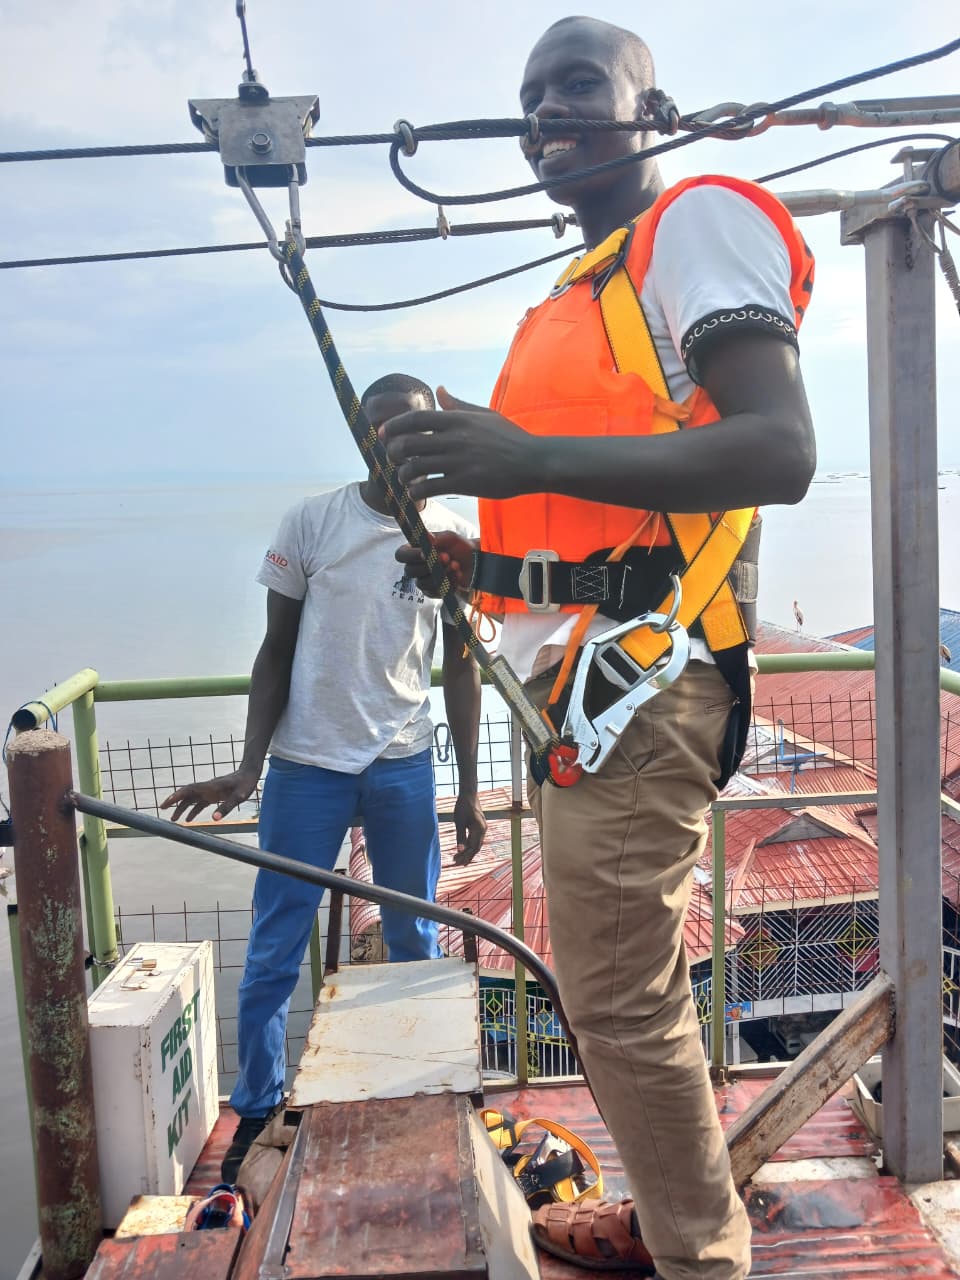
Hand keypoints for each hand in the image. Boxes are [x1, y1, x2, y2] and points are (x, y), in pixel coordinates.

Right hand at [161, 768, 259, 823]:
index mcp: (209, 787)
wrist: (250, 773)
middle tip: (162, 810)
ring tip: (173, 820)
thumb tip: (214, 820)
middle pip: (186, 795)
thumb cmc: (245, 783)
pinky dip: (193, 811)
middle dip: (174, 801)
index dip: (176, 796)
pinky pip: (200, 803)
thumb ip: (226, 807)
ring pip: (192, 800)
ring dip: (182, 808)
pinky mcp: (214, 795)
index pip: (188, 791)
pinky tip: (189, 820)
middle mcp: (207, 788)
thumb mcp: (239, 796)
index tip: (165, 803)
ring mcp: (209, 792)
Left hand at [380, 386, 541, 500]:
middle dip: (393, 452)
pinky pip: (430, 487)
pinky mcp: (465, 483)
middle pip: (409, 443)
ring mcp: (459, 462)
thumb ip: (458, 405)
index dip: (394, 426)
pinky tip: (416, 493)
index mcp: (458, 420)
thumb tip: (438, 390)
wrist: (533, 462)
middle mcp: (455, 439)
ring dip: (403, 474)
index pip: (416, 419)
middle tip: (392, 458)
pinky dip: (417, 492)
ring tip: (404, 478)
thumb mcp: (485, 415)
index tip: (383, 434)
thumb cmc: (510, 438)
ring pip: (416, 467)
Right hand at [396, 530, 477, 594]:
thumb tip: (427, 537)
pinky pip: (434, 592)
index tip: (426, 553)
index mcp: (414, 550)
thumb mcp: (449, 538)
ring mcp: (422, 580)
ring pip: (422, 583)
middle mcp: (415, 566)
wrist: (473, 562)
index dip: (411, 556)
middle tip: (447, 557)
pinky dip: (448, 584)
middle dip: (429, 565)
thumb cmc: (458, 546)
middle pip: (410, 571)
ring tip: (456, 565)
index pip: (401, 555)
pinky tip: (458, 575)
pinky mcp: (432, 592)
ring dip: (441, 575)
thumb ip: (437, 537)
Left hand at [452, 792, 486, 864]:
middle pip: (476, 848)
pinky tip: (462, 849)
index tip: (456, 862)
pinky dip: (468, 845)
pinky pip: (475, 839)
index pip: (473, 848)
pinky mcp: (478, 827)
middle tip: (456, 864)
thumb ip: (460, 836)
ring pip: (476, 844)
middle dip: (466, 857)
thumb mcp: (459, 821)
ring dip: (467, 852)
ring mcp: (482, 829)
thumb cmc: (463, 806)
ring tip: (458, 859)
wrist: (469, 794)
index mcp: (479, 829)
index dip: (465, 856)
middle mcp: (483, 830)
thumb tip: (459, 850)